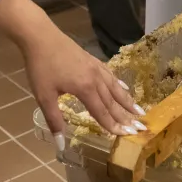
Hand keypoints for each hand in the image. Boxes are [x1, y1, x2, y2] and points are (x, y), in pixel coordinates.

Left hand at [20, 24, 144, 140]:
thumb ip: (54, 120)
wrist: (40, 36)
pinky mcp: (91, 59)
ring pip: (114, 87)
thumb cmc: (41, 67)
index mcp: (85, 89)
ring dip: (127, 100)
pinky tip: (123, 86)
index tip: (127, 136)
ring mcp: (95, 67)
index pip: (102, 113)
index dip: (114, 126)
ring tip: (138, 111)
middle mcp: (95, 79)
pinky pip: (110, 74)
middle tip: (140, 127)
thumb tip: (60, 145)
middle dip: (126, 116)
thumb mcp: (44, 96)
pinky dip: (118, 83)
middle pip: (112, 101)